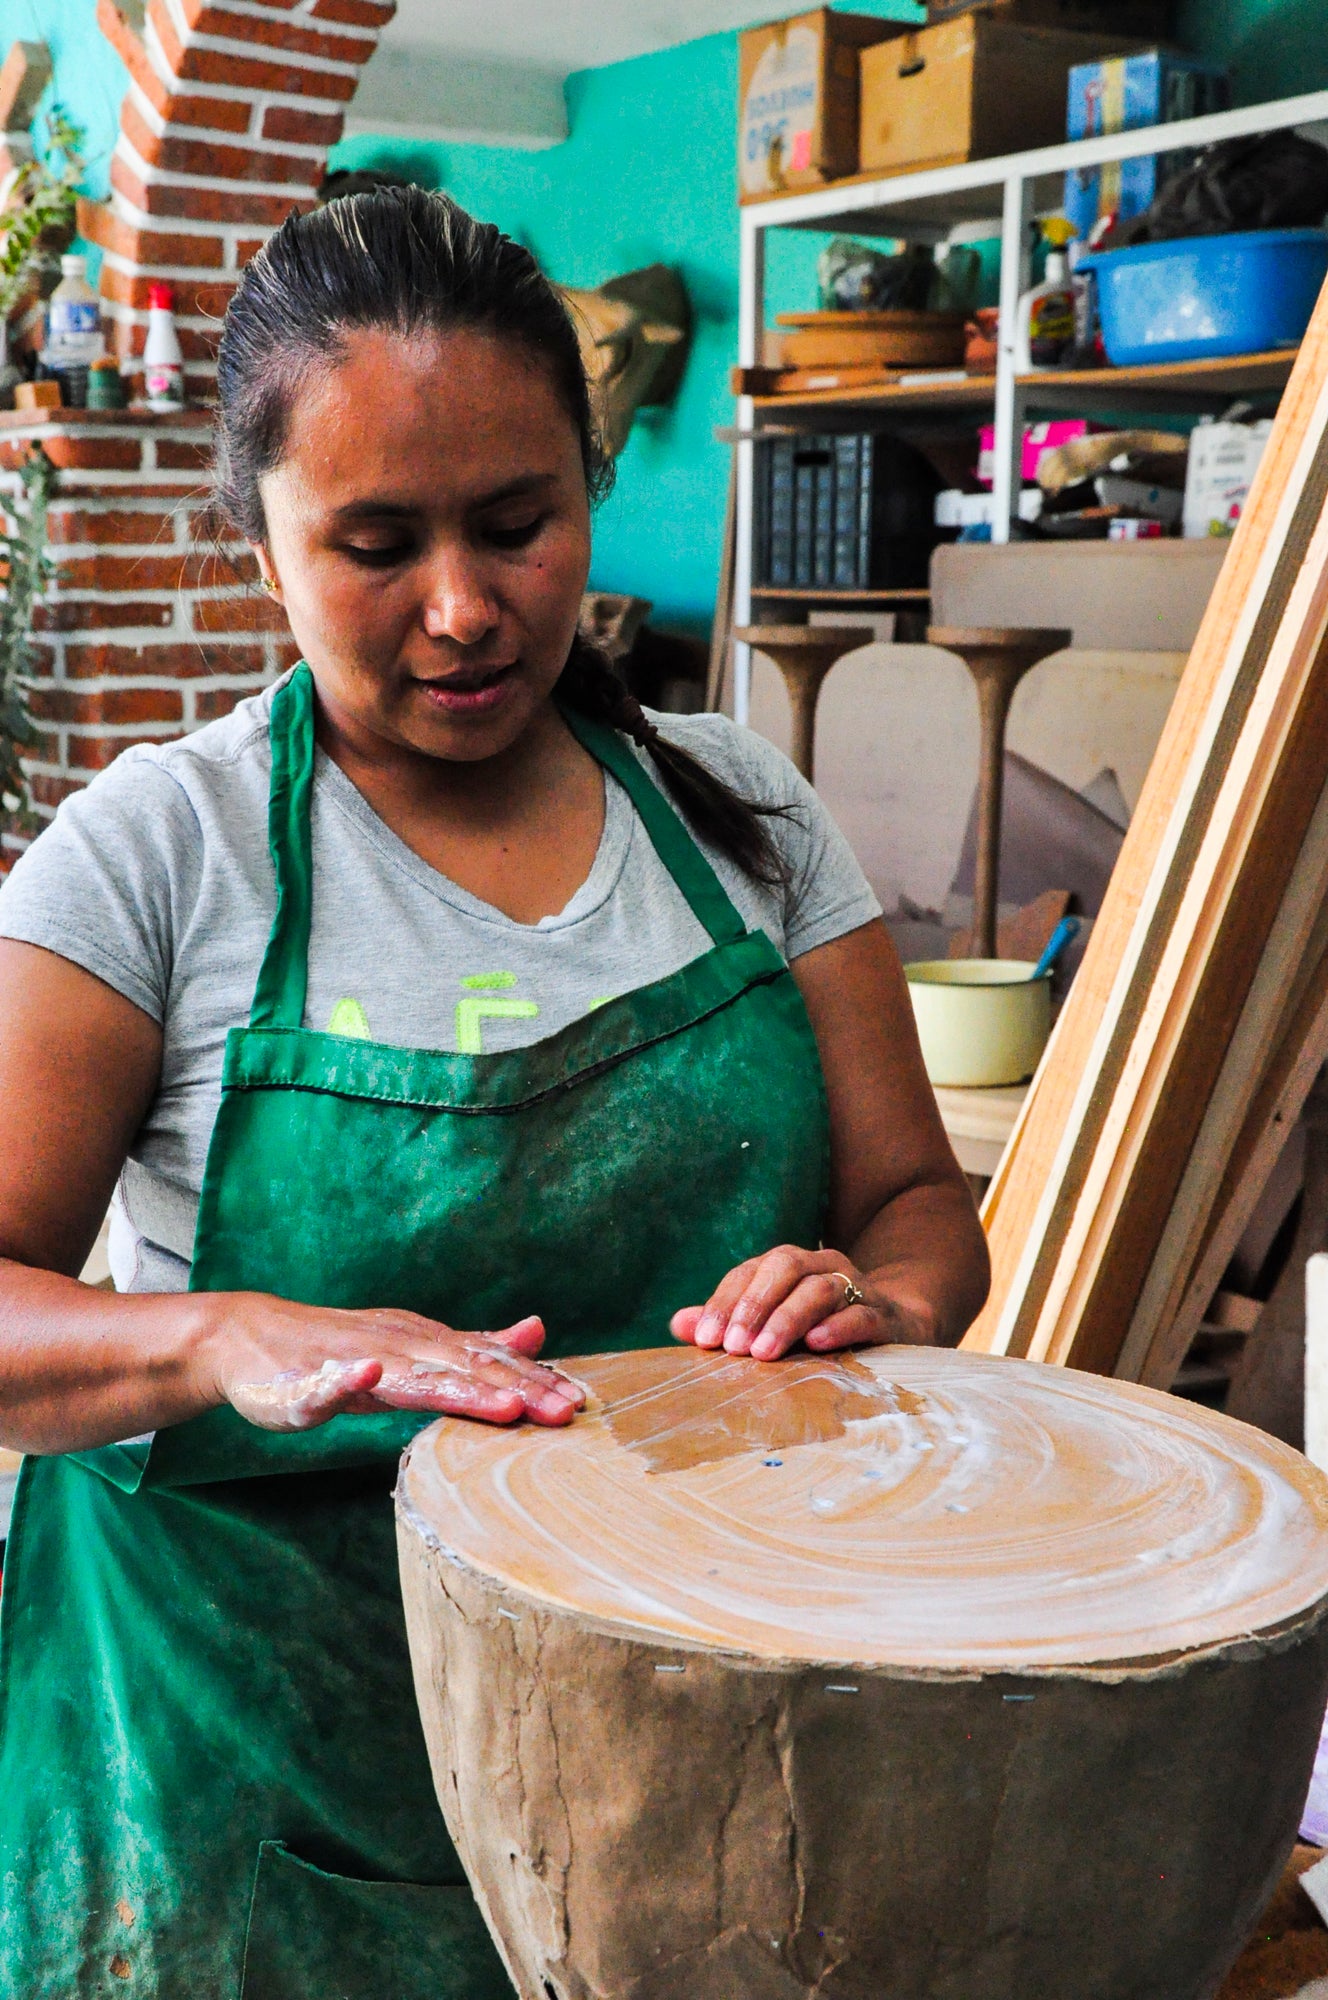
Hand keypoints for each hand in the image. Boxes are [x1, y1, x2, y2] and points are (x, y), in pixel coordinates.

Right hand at [204, 1295, 585, 1432]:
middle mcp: (399, 1346)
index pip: (489, 1361)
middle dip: (518, 1391)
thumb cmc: (340, 1350)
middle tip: (565, 1411)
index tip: (580, 1403)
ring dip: (459, 1388)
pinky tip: (367, 1370)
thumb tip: (537, 1331)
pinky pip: (329, 1380)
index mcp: (425, 1342)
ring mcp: (354, 1360)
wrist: (251, 1339)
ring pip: (412, 1376)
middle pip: (466, 1369)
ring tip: (503, 1406)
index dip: (535, 1381)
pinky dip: (349, 1374)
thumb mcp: (414, 1348)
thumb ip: (473, 1346)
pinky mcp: (309, 1381)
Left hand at [670, 1245, 933, 1361]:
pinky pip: (861, 1313)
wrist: (893, 1327)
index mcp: (788, 1266)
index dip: (724, 1303)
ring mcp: (856, 1287)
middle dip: (754, 1306)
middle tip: (733, 1348)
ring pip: (820, 1288)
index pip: (749, 1272)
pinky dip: (838, 1326)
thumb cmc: (818, 1326)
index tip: (706, 1340)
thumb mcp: (771, 1324)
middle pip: (785, 1267)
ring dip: (788, 1319)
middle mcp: (821, 1266)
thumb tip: (678, 1324)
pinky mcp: (884, 1315)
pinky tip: (817, 1344)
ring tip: (764, 1352)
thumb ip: (728, 1322)